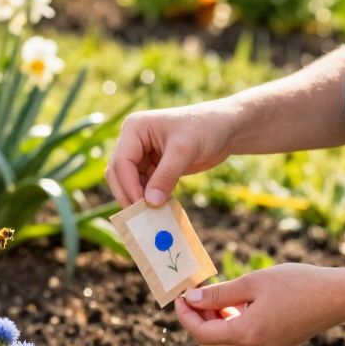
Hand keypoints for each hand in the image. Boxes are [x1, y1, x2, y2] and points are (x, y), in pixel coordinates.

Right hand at [105, 97, 244, 206]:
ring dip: (138, 199)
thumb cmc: (205, 128)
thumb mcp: (184, 150)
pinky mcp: (153, 166)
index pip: (121, 161)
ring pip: (128, 182)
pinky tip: (160, 209)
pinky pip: (143, 186)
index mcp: (135, 128)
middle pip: (118, 173)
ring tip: (151, 217)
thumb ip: (166, 176)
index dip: (129, 185)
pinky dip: (149, 198)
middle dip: (128, 194)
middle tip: (140, 217)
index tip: (142, 205)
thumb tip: (150, 203)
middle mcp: (133, 140)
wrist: (226, 128)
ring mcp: (141, 154)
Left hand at [174, 264, 344, 345]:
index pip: (201, 334)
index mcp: (248, 334)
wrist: (338, 298)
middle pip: (209, 343)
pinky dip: (230, 325)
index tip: (179, 296)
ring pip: (224, 344)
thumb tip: (191, 298)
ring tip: (214, 295)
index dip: (185, 316)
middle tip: (193, 295)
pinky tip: (234, 304)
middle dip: (196, 320)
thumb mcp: (253, 282)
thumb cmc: (298, 284)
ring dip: (213, 322)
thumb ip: (219, 293)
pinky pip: (240, 341)